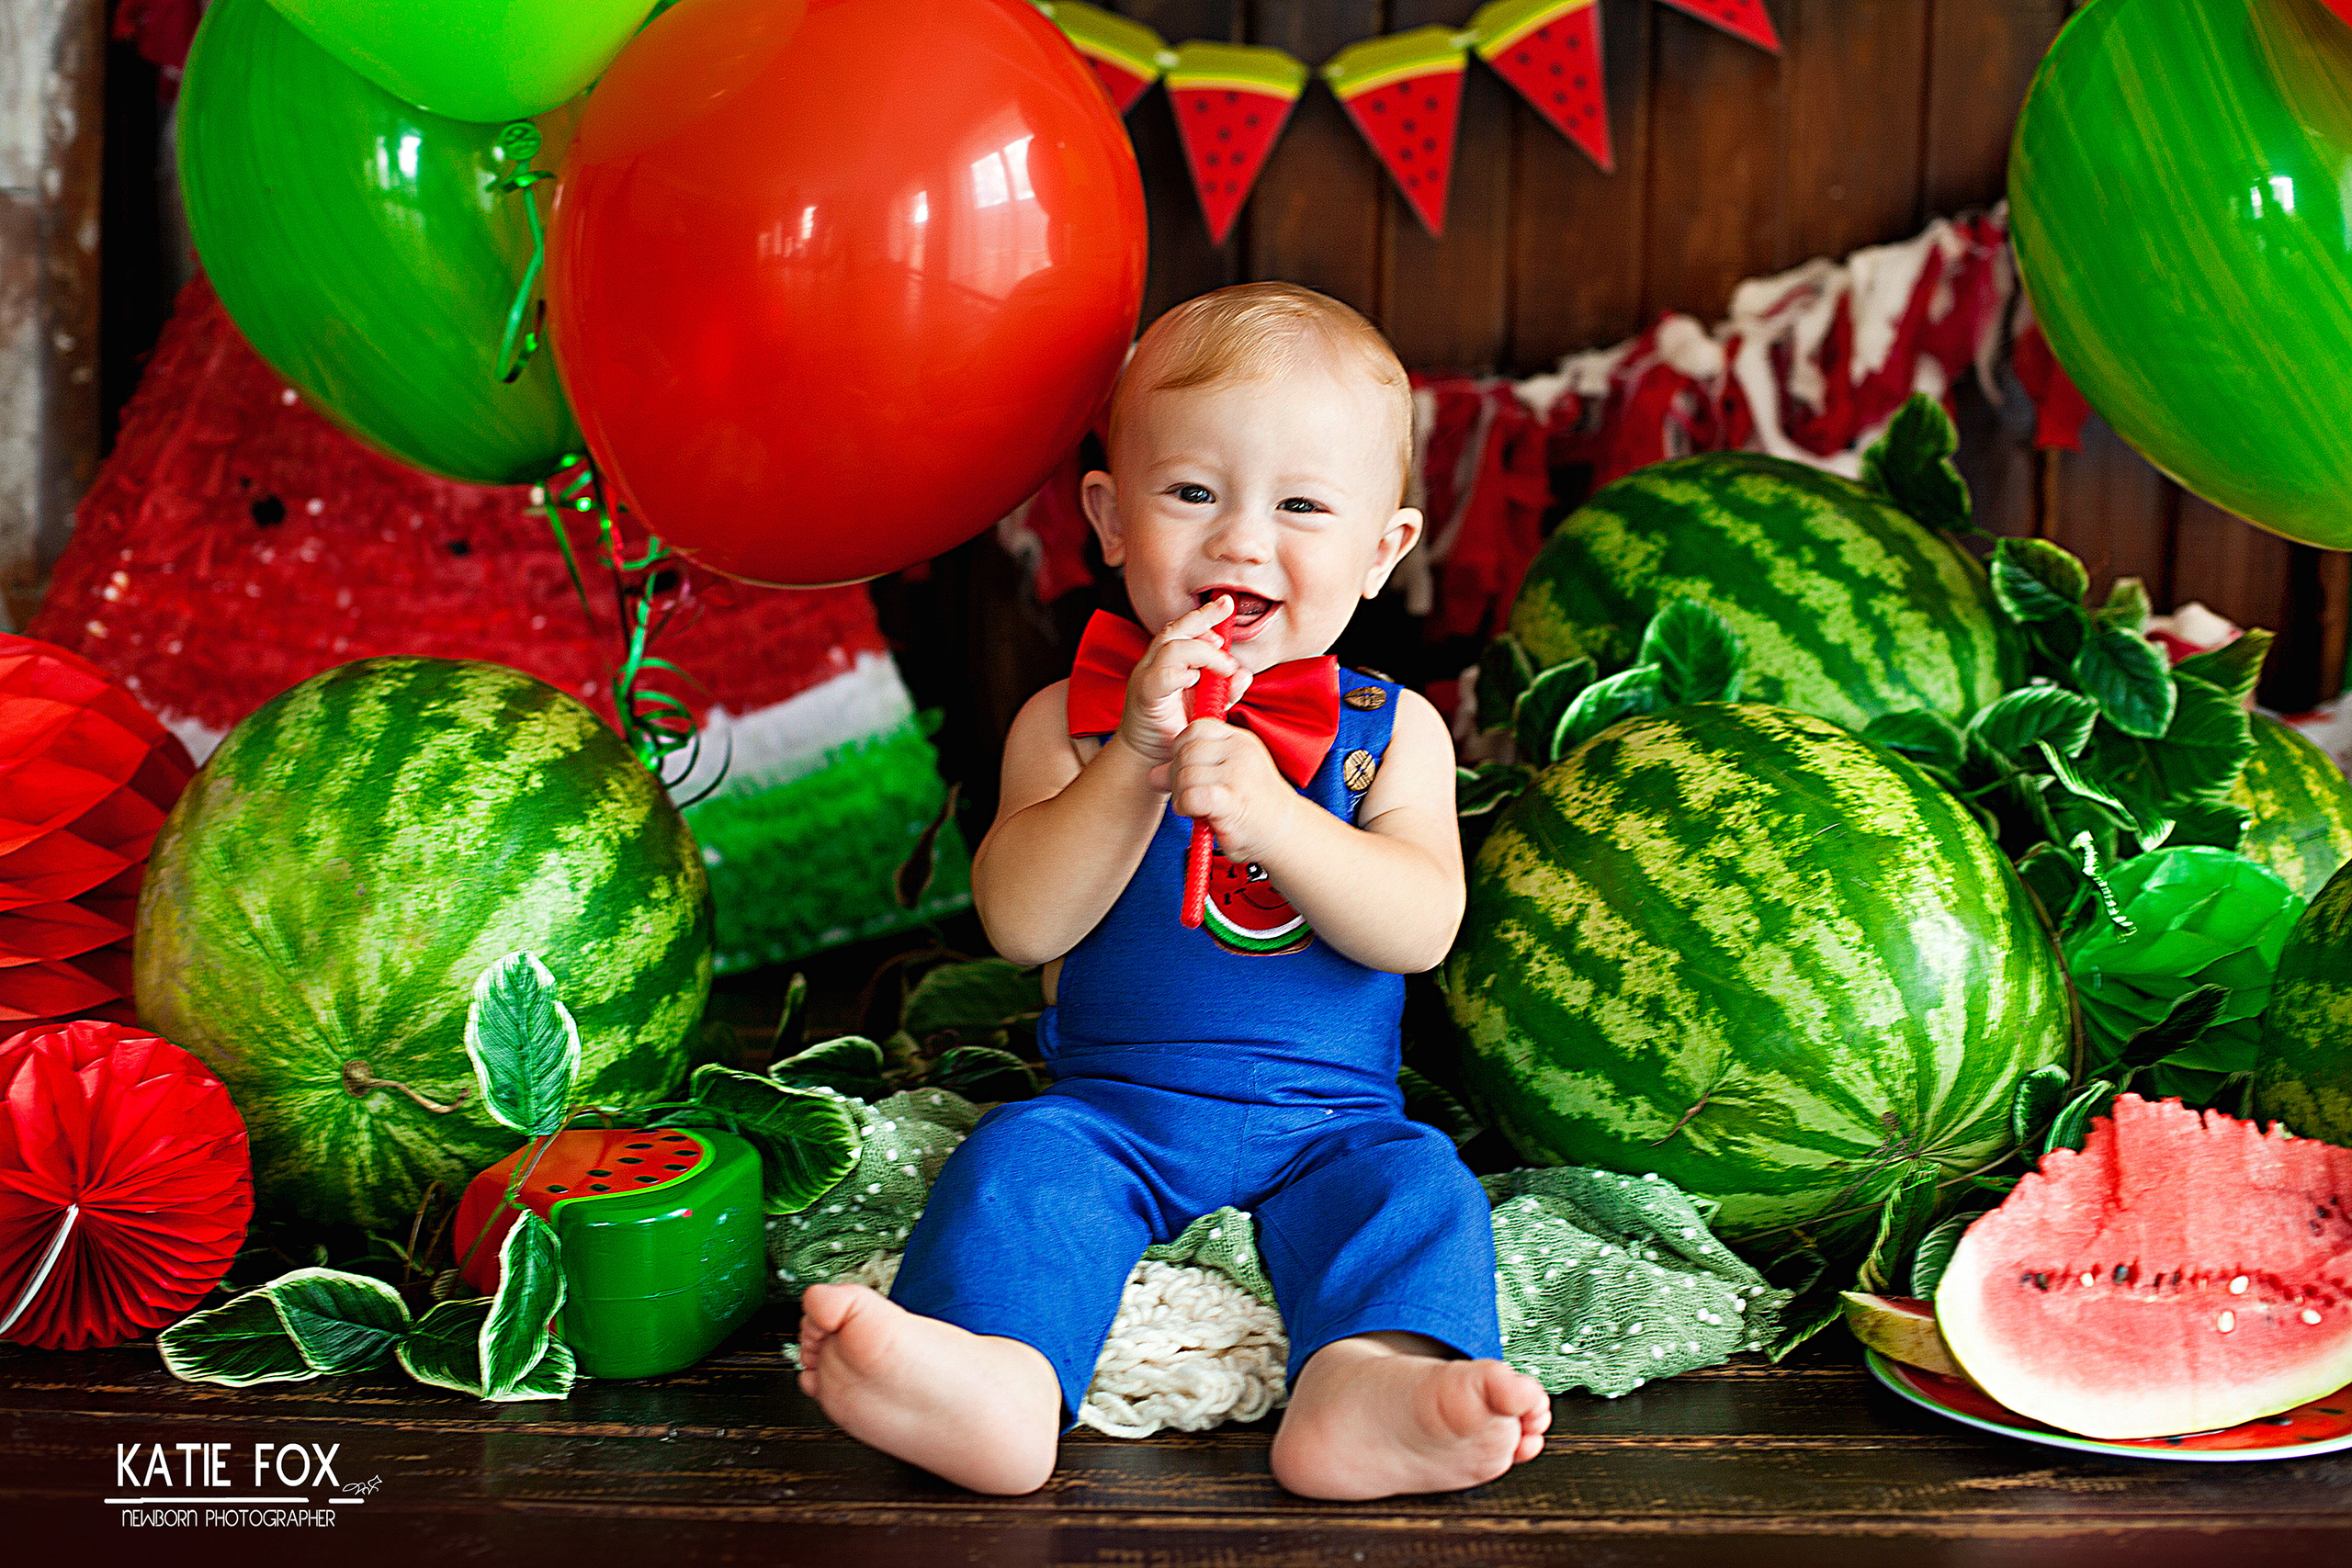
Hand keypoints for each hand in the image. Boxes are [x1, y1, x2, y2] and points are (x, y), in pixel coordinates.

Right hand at [1115, 596, 1254, 768]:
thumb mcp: (1207, 708)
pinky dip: (1180, 675)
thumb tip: (1245, 674)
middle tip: (1226, 622)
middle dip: (1202, 620)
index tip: (1227, 604)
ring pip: (1171, 648)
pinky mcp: (1144, 696)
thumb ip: (1226, 691)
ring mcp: (1146, 677)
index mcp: (1169, 662)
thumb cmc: (1175, 732)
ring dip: (1201, 652)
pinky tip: (1195, 681)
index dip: (1204, 615)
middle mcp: (1155, 664)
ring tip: (1223, 666)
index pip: (1185, 629)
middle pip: (1175, 630)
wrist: (1148, 762)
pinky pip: (1160, 677)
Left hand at [1154, 716, 1298, 863]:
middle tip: (1187, 795)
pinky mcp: (1234, 801)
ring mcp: (1239, 774)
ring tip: (1195, 808)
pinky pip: (1193, 796)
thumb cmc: (1251, 805)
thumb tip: (1154, 774)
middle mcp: (1240, 751)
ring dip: (1180, 795)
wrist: (1284, 832)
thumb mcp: (1223, 777)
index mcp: (1238, 739)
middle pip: (1185, 750)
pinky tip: (1197, 814)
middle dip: (1176, 775)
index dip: (1181, 750)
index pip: (1195, 729)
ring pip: (1185, 774)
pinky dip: (1187, 807)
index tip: (1187, 770)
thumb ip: (1190, 769)